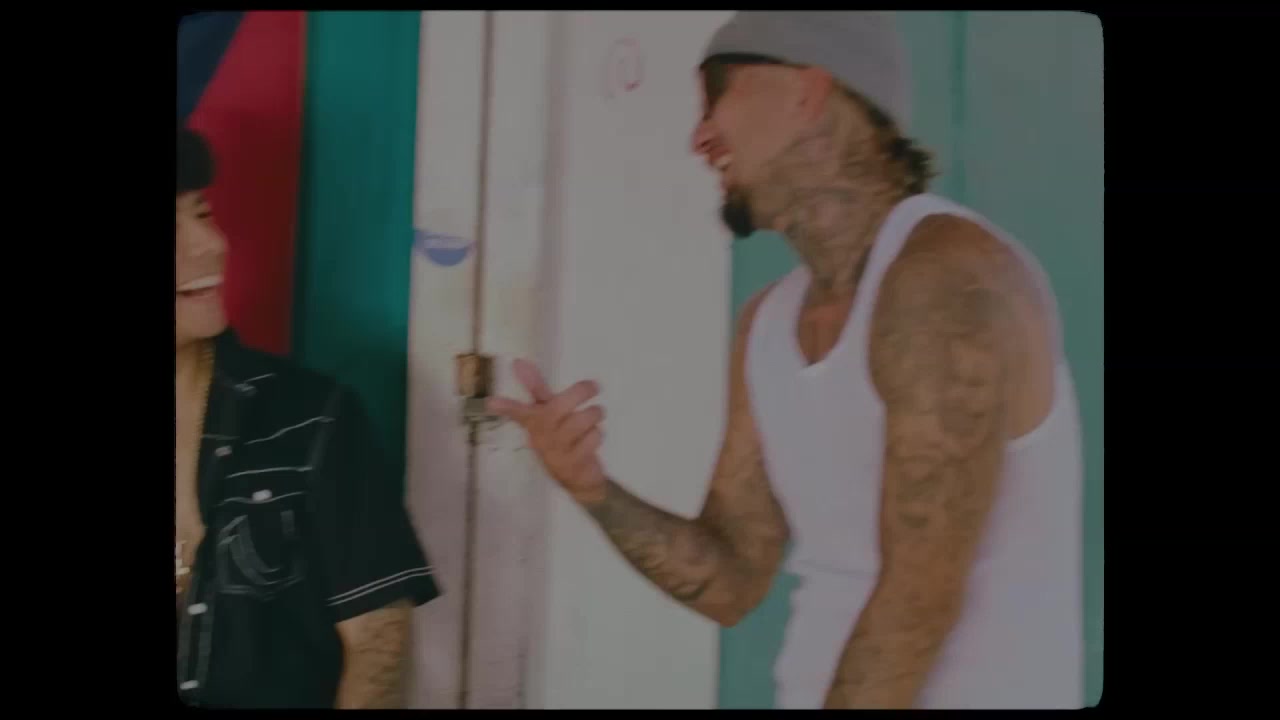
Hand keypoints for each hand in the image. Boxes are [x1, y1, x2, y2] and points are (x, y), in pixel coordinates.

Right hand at [487, 359, 607, 504]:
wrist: (578, 479)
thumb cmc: (561, 438)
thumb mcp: (548, 413)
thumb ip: (535, 388)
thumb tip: (519, 362)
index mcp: (534, 423)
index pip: (518, 412)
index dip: (506, 406)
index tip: (491, 402)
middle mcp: (541, 437)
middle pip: (557, 408)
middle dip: (579, 392)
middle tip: (594, 386)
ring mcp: (556, 452)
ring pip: (581, 420)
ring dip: (595, 414)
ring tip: (596, 414)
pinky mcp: (573, 463)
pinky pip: (592, 438)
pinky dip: (598, 434)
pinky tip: (593, 438)